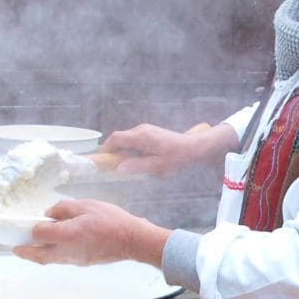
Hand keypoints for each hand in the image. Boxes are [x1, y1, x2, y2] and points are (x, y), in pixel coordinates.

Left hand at [16, 200, 166, 265]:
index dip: (33, 227)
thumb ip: (64, 208)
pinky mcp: (83, 263)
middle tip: (17, 248)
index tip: (35, 221)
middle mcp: (67, 250)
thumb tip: (49, 213)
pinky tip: (59, 247)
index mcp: (66, 234)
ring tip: (34, 248)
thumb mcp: (87, 205)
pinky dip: (54, 254)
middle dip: (25, 252)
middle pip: (38, 255)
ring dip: (39, 254)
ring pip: (50, 260)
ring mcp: (75, 259)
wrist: (134, 241)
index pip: (38, 233)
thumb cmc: (112, 220)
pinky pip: (63, 259)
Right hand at [99, 123, 234, 176]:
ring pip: (127, 138)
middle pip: (120, 138)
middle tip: (113, 165)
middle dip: (114, 151)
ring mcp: (146, 129)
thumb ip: (137, 167)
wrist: (195, 147)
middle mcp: (141, 129)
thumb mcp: (157, 166)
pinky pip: (135, 139)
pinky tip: (139, 159)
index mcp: (141, 136)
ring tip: (127, 164)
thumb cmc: (178, 157)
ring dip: (124, 150)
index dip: (106, 148)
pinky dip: (132, 148)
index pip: (116, 139)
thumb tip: (117, 169)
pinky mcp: (151, 132)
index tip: (102, 159)